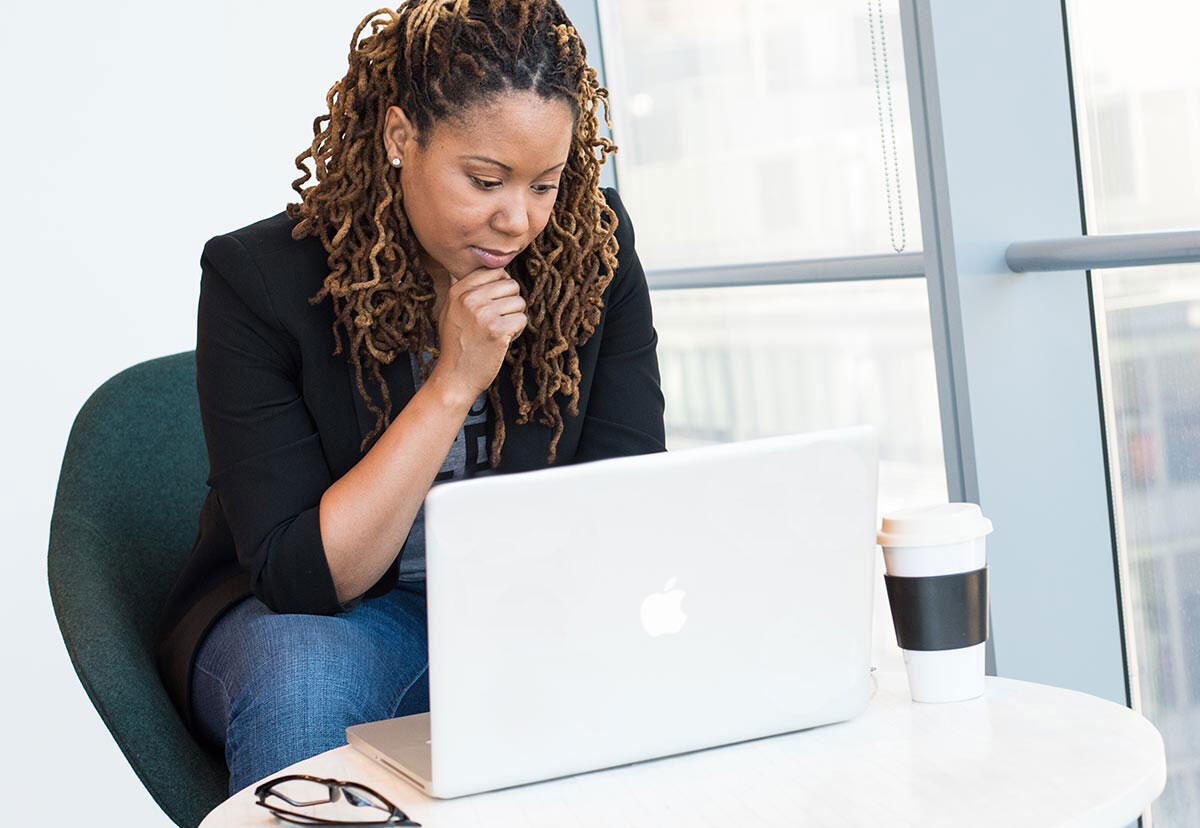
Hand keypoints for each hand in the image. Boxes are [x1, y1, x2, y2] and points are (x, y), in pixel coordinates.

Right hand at [430, 266, 527, 403]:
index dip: (501, 288)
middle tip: (498, 320)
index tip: (493, 304)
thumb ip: (457, 290)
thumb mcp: (448, 312)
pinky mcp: (497, 330)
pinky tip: (502, 341)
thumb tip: (461, 270)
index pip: (495, 271)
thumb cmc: (455, 346)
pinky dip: (518, 331)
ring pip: (519, 302)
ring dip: (514, 318)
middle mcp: (469, 299)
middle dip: (510, 303)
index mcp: (458, 291)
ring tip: (498, 331)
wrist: (455, 377)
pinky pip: (523, 319)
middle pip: (511, 284)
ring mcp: (483, 314)